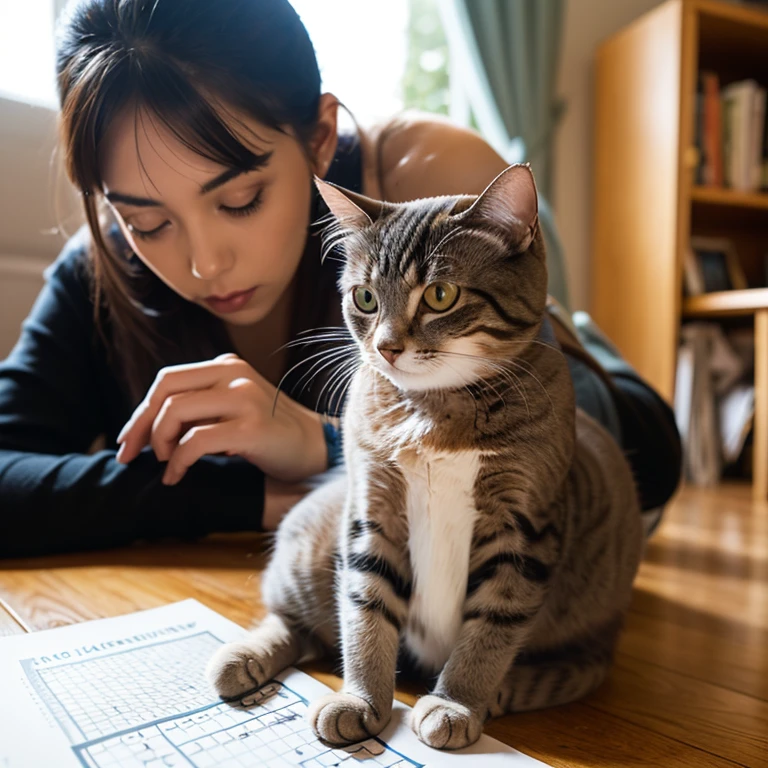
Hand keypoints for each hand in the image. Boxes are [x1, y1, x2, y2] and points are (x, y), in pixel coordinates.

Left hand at [115, 353, 327, 484]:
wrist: (316, 448)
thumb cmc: (270, 434)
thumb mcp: (234, 408)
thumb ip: (201, 406)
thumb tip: (148, 425)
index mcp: (227, 367)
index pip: (168, 380)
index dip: (141, 410)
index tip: (129, 439)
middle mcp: (235, 375)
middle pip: (165, 391)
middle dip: (140, 425)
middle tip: (130, 454)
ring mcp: (245, 399)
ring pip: (176, 412)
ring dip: (159, 443)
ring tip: (165, 464)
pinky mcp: (251, 428)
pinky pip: (195, 441)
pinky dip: (177, 462)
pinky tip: (176, 476)